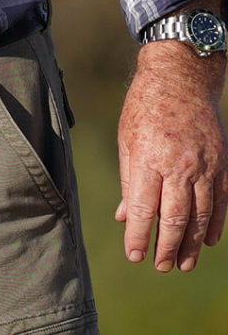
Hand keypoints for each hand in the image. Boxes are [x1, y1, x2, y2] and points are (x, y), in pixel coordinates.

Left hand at [116, 41, 227, 270]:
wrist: (181, 78)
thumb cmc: (145, 107)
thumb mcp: (127, 139)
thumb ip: (129, 181)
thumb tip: (125, 218)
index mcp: (148, 157)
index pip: (144, 208)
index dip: (140, 236)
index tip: (135, 256)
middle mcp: (178, 165)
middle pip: (175, 217)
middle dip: (168, 247)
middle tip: (161, 266)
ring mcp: (204, 166)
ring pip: (201, 215)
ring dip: (193, 244)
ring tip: (183, 264)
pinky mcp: (221, 164)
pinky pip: (221, 202)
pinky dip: (216, 224)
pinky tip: (209, 241)